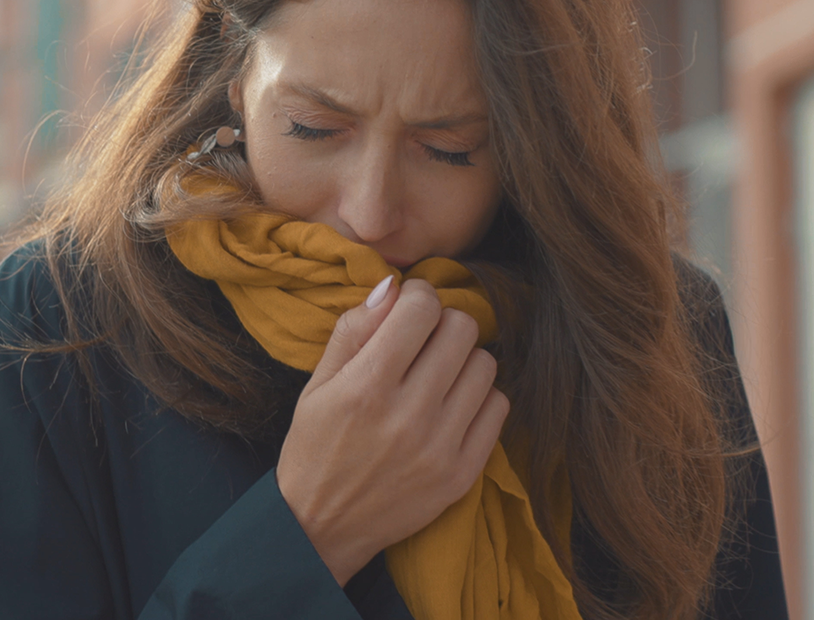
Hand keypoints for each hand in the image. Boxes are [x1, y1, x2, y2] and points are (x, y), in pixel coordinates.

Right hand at [275, 277, 509, 585]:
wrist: (321, 527)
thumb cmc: (315, 446)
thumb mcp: (317, 384)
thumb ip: (354, 330)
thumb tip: (394, 286)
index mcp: (366, 386)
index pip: (422, 308)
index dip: (417, 296)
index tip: (408, 309)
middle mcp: (408, 414)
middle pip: (461, 329)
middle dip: (442, 323)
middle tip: (423, 341)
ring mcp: (440, 447)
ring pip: (485, 364)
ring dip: (462, 361)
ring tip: (436, 375)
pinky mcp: (462, 474)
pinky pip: (498, 408)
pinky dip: (478, 398)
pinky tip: (450, 406)